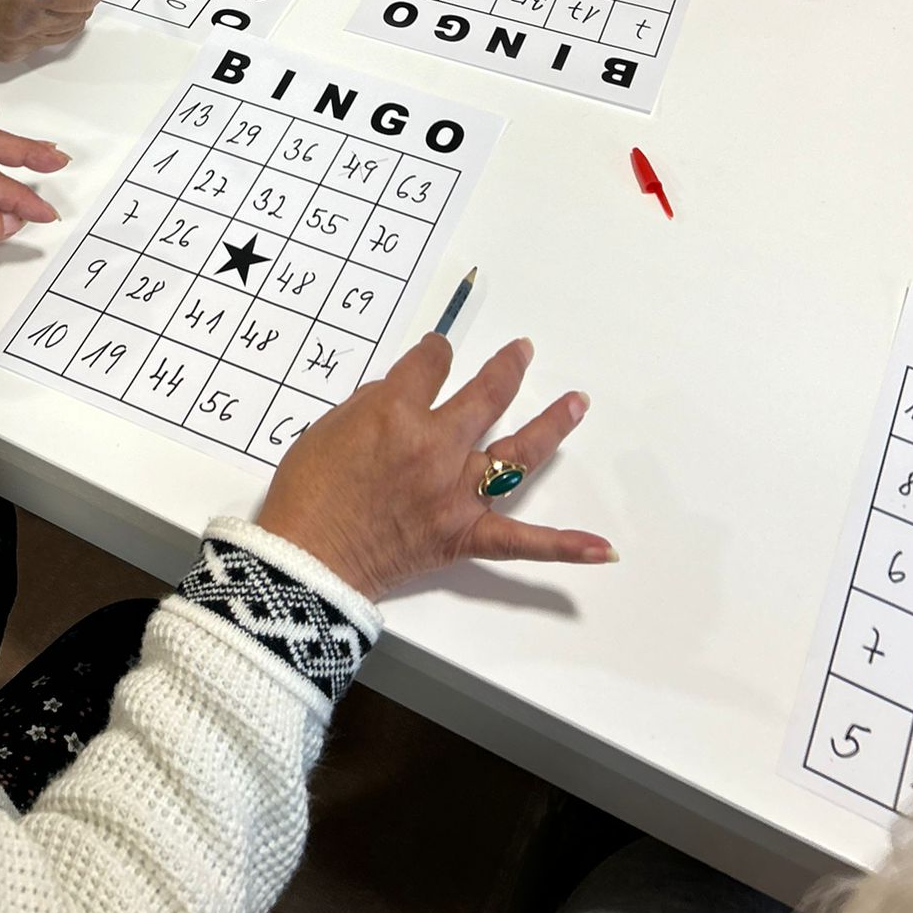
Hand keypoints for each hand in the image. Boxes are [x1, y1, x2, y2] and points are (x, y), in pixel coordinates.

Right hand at [255, 335, 611, 600]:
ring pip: (517, 453)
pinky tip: (604, 550)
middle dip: (505, 368)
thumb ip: (373, 405)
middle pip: (486, 394)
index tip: (434, 356)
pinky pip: (522, 543)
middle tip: (521, 353)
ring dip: (551, 424)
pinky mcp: (463, 536)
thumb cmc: (307, 491)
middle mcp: (437, 447)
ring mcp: (456, 493)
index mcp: (398, 412)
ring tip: (577, 402)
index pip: (431, 364)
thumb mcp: (329, 426)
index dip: (434, 355)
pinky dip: (565, 548)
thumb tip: (403, 397)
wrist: (307, 559)